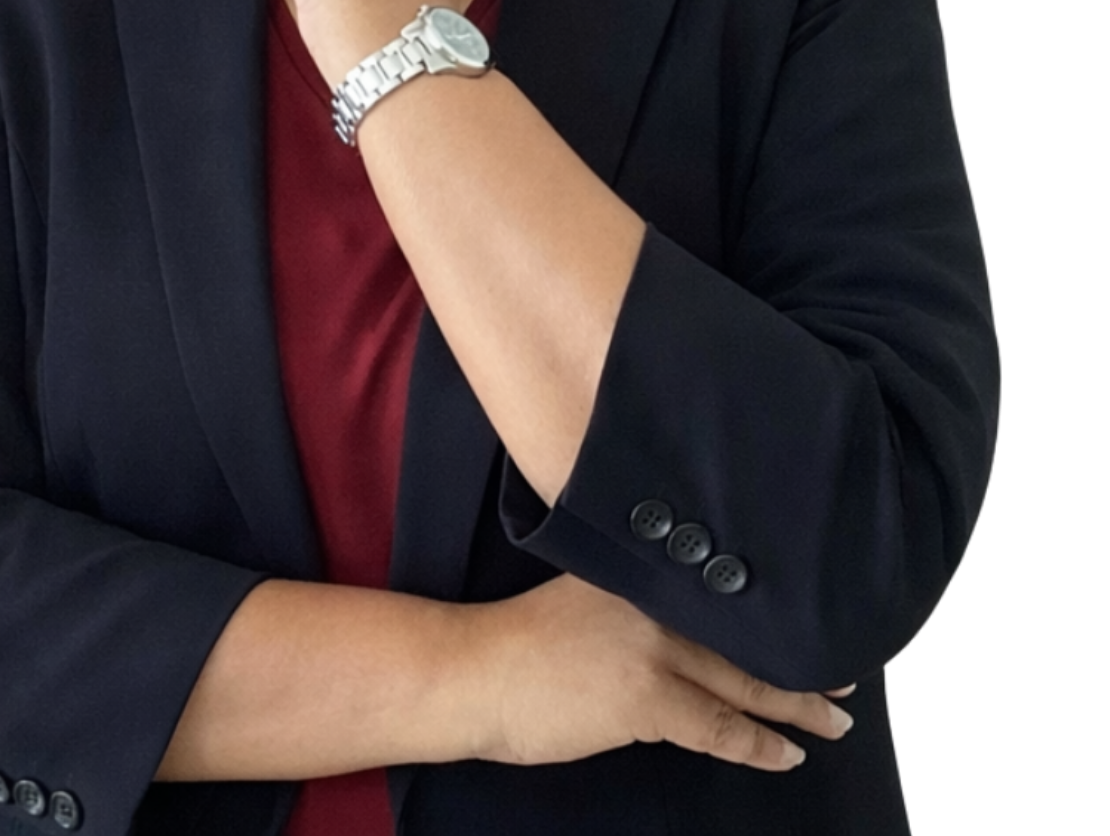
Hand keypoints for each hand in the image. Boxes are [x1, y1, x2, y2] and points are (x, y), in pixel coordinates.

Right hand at [462, 572, 856, 771]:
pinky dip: (758, 743)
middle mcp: (656, 601)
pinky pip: (720, 727)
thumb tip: (684, 624)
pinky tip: (785, 753)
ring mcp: (653, 649)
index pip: (724, 594)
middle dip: (803, 660)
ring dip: (797, 704)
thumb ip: (635, 600)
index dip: (774, 615)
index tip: (813, 618)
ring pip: (745, 681)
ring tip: (834, 719)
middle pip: (746, 636)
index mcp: (642, 572)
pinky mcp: (646, 699)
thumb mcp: (586, 597)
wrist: (477, 670)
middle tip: (848, 674)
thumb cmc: (523, 642)